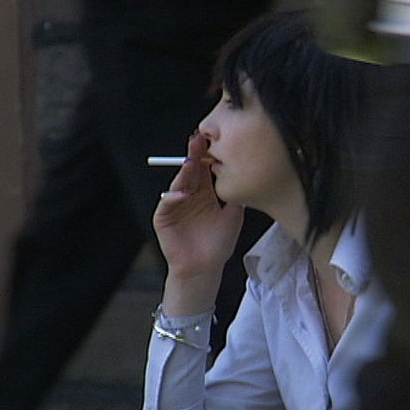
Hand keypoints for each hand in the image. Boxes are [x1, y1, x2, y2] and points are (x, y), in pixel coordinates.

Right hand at [152, 132, 243, 314]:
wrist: (205, 268)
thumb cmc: (218, 244)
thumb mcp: (234, 216)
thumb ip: (236, 195)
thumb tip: (245, 174)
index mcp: (204, 193)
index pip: (203, 169)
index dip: (207, 156)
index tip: (214, 141)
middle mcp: (189, 196)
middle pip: (190, 171)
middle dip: (193, 156)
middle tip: (198, 140)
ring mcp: (175, 205)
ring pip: (178, 184)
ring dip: (184, 173)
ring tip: (191, 162)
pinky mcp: (163, 218)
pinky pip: (167, 204)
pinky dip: (174, 198)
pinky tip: (184, 194)